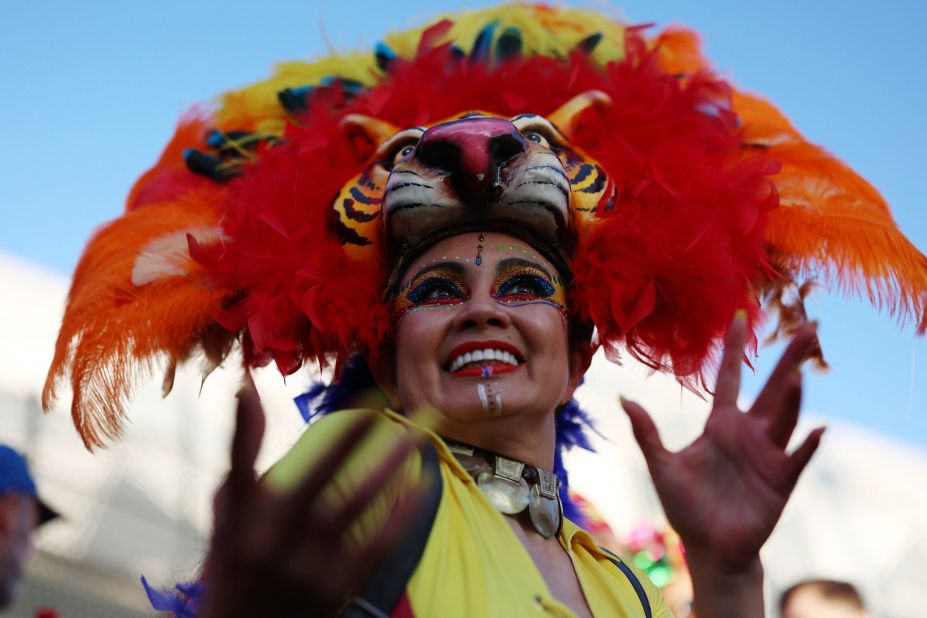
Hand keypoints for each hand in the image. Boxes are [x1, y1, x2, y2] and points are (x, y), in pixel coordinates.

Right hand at [200, 378, 421, 617]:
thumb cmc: (236, 569)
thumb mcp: (227, 518)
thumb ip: (240, 458)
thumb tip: (246, 391)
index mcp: (238, 523)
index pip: (244, 463)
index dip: (248, 427)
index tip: (261, 387)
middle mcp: (269, 543)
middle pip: (313, 480)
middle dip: (347, 440)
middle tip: (379, 404)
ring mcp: (305, 568)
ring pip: (352, 507)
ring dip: (385, 467)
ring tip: (414, 434)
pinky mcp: (335, 589)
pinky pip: (374, 546)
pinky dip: (398, 514)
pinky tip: (418, 484)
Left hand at [620, 316, 823, 571]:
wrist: (709, 547)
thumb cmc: (686, 507)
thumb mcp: (662, 466)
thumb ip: (647, 433)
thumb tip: (624, 399)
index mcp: (720, 425)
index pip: (731, 378)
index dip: (735, 349)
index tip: (740, 316)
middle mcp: (748, 434)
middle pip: (772, 388)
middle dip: (789, 359)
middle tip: (809, 328)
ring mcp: (767, 455)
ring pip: (786, 417)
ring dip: (794, 397)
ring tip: (799, 374)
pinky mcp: (780, 480)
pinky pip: (797, 458)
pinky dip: (808, 445)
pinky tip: (819, 430)